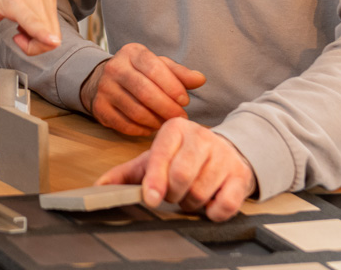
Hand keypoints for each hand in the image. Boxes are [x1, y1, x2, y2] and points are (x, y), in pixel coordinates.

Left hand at [0, 0, 60, 54]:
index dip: (45, 35)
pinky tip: (26, 20)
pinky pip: (53, 23)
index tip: (53, 43)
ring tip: (18, 26)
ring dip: (38, 38)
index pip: (34, 21)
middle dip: (34, 46)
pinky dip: (41, 28)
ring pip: (54, 32)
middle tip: (16, 37)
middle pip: (49, 35)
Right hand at [80, 43, 205, 135]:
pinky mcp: (99, 108)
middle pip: (145, 92)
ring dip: (156, 121)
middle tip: (180, 117)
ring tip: (166, 122)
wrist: (103, 80)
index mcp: (131, 53)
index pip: (155, 69)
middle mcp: (114, 68)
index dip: (173, 87)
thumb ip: (180, 73)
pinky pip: (125, 125)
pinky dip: (142, 130)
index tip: (185, 101)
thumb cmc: (140, 74)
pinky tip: (151, 127)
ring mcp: (104, 89)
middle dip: (167, 108)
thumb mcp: (159, 66)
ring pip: (136, 111)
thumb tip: (201, 79)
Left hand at [97, 118, 255, 221]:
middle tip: (173, 195)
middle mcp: (201, 137)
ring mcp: (223, 155)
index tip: (150, 198)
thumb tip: (99, 187)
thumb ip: (127, 173)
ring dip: (191, 204)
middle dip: (173, 194)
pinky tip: (209, 203)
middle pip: (182, 176)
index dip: (155, 180)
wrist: (227, 151)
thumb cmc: (183, 157)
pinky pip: (225, 204)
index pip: (162, 155)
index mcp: (176, 129)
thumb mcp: (154, 159)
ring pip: (200, 192)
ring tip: (190, 196)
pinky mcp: (240, 175)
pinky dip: (213, 212)